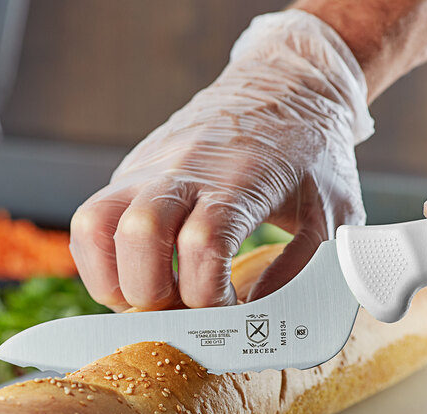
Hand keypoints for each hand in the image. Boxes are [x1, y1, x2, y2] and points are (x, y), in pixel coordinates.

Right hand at [70, 10, 372, 311]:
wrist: (287, 85)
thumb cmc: (314, 154)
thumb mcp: (334, 215)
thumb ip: (299, 271)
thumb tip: (252, 315)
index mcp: (242, 178)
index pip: (203, 245)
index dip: (209, 296)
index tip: (229, 309)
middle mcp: (185, 168)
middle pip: (139, 237)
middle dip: (154, 296)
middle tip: (183, 312)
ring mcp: (150, 167)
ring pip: (95, 225)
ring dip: (113, 280)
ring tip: (149, 300)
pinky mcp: (133, 170)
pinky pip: (92, 219)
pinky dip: (99, 260)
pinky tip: (137, 275)